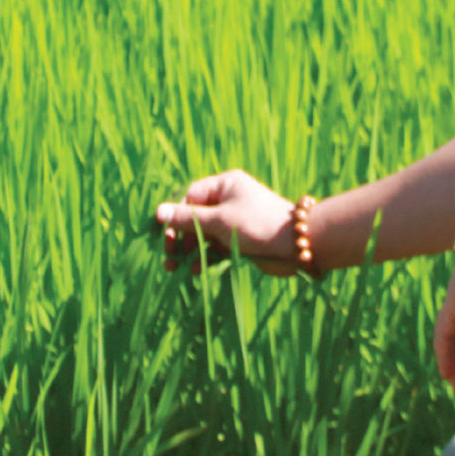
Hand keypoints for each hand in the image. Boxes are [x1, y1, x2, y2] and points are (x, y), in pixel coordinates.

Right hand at [154, 169, 303, 275]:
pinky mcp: (240, 239)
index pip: (190, 197)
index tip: (165, 236)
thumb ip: (188, 219)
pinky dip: (205, 256)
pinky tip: (196, 270)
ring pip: (204, 234)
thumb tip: (157, 212)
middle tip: (168, 256)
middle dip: (180, 237)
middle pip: (194, 217)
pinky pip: (215, 246)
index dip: (176, 216)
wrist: (297, 245)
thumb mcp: (220, 220)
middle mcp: (229, 199)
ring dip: (189, 250)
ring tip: (175, 268)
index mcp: (225, 185)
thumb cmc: (258, 224)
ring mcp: (234, 220)